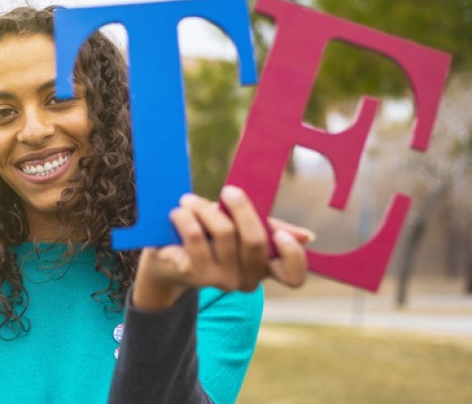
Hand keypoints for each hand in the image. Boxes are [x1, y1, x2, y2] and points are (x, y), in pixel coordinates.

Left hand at [133, 186, 309, 309]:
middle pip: (256, 241)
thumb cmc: (207, 233)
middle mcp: (247, 279)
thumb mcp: (239, 226)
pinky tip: (178, 212)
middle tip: (227, 190)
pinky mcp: (195, 275)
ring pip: (224, 232)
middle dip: (241, 208)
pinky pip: (196, 237)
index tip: (281, 233)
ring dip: (204, 208)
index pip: (293, 276)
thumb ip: (268, 227)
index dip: (293, 256)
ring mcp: (222, 280)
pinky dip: (186, 217)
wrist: (164, 254)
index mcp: (264, 266)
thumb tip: (307, 237)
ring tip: (189, 201)